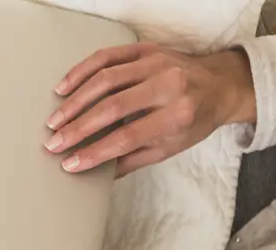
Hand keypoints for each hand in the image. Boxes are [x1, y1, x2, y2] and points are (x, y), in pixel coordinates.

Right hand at [46, 43, 255, 176]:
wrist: (222, 84)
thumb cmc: (194, 120)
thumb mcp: (169, 147)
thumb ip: (132, 160)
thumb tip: (94, 174)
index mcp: (177, 115)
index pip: (126, 137)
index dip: (94, 152)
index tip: (69, 164)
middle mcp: (169, 85)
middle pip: (112, 108)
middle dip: (77, 128)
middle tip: (53, 143)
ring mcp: (156, 62)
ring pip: (105, 80)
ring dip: (74, 102)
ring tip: (54, 121)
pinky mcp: (145, 49)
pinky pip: (107, 56)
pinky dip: (81, 72)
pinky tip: (63, 88)